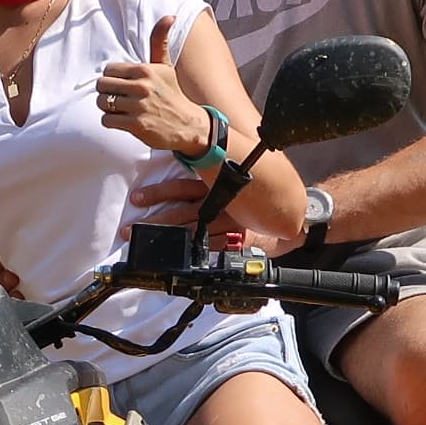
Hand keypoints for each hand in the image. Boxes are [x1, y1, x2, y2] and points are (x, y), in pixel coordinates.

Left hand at [94, 18, 224, 158]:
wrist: (186, 125)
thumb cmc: (171, 92)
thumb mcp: (166, 66)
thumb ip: (159, 41)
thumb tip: (170, 16)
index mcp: (145, 70)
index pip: (108, 69)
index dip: (113, 77)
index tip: (124, 84)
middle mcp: (142, 87)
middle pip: (102, 85)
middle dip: (107, 92)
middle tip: (120, 97)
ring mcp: (138, 107)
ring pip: (102, 103)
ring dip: (108, 108)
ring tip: (122, 109)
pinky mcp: (136, 125)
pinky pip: (106, 120)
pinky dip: (111, 122)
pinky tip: (124, 120)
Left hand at [126, 154, 307, 249]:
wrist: (295, 213)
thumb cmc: (261, 196)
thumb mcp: (233, 182)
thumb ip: (211, 180)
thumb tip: (186, 170)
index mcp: (216, 184)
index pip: (182, 186)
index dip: (159, 192)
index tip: (137, 197)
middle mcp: (219, 201)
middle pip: (181, 209)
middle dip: (154, 219)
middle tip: (130, 228)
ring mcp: (228, 220)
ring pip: (192, 227)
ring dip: (167, 235)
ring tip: (143, 239)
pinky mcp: (238, 236)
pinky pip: (213, 244)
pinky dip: (196, 249)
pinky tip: (179, 254)